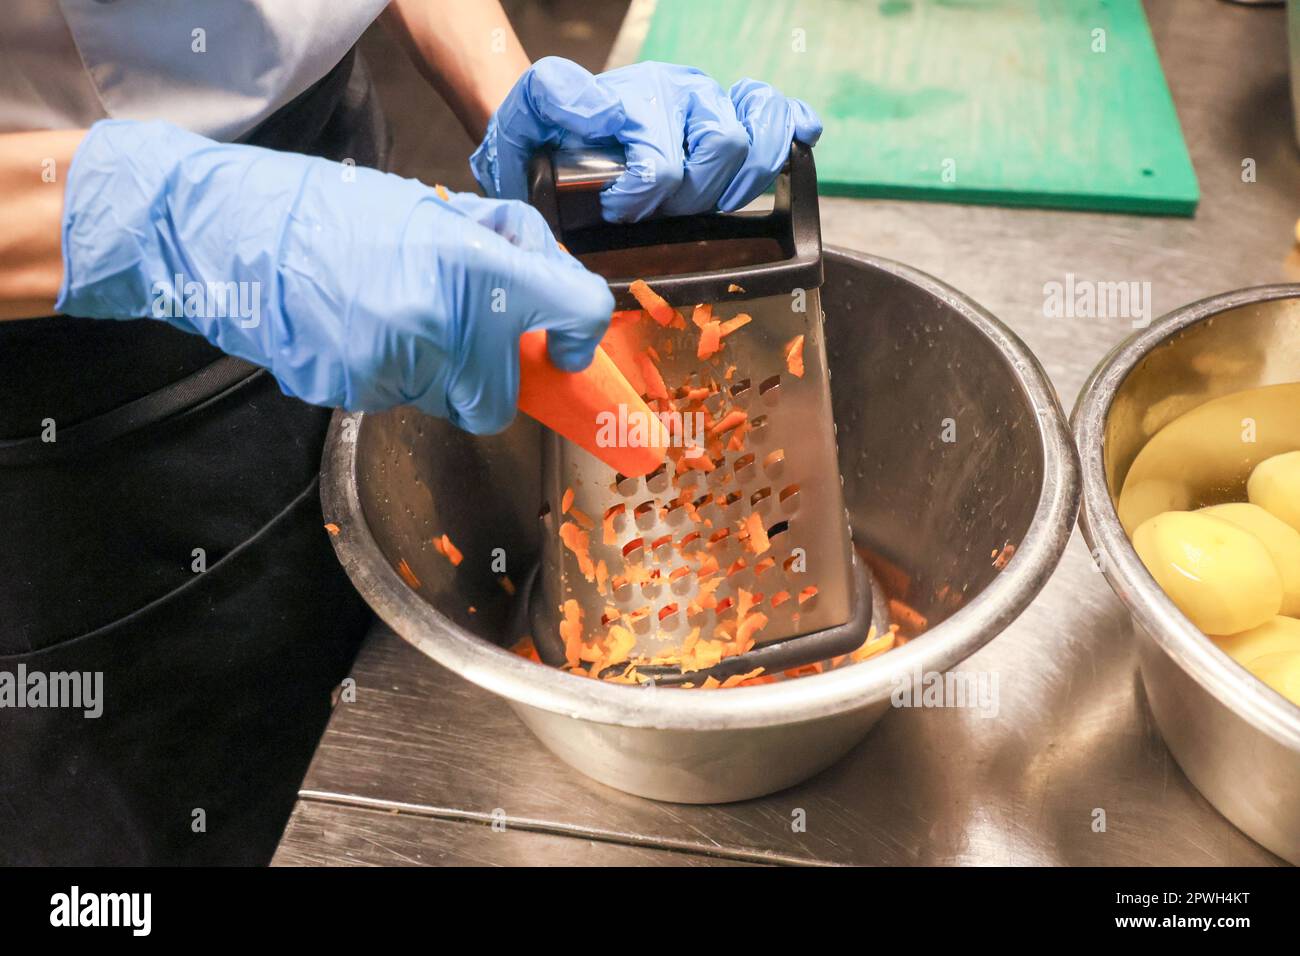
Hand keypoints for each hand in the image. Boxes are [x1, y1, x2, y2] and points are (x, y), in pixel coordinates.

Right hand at [57, 120, 613, 433]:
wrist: (234, 233)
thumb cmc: (336, 213)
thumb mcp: (436, 210)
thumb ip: (505, 250)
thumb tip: (555, 289)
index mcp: (470, 263)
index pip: (570, 311)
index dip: (579, 335)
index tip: (566, 346)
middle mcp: (440, 322)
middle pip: (502, 398)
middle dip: (492, 375)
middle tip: (464, 334)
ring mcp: (394, 365)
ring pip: (449, 403)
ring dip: (441, 375)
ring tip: (396, 318)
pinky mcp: (354, 391)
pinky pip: (400, 400)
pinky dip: (393, 375)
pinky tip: (361, 331)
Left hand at [470, 57, 822, 222]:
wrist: (550, 129)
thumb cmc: (544, 134)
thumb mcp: (528, 113)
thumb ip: (555, 96)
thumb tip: (610, 110)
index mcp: (641, 95)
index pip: (666, 164)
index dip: (644, 201)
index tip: (617, 210)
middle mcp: (683, 92)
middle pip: (724, 147)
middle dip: (693, 195)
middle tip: (659, 211)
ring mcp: (712, 102)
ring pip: (759, 136)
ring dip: (739, 181)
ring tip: (707, 202)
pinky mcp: (733, 112)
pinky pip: (780, 112)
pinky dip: (791, 133)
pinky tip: (795, 148)